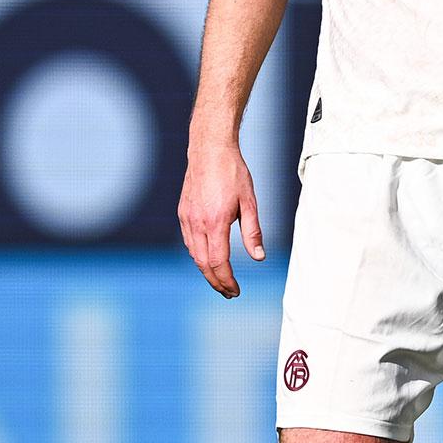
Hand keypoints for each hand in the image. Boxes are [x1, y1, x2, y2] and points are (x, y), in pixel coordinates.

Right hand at [177, 141, 265, 297]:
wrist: (209, 149)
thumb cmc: (233, 173)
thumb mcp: (250, 202)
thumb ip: (253, 232)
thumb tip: (259, 258)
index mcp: (215, 222)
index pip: (218, 262)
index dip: (227, 281)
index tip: (236, 291)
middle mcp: (197, 223)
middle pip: (203, 264)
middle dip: (216, 282)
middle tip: (229, 293)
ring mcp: (187, 218)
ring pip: (194, 254)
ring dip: (206, 270)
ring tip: (221, 279)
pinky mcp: (183, 212)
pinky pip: (190, 241)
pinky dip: (199, 255)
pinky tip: (209, 257)